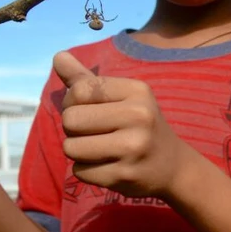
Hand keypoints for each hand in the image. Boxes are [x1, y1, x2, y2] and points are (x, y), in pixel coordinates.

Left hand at [54, 51, 184, 198]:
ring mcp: (133, 147)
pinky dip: (87, 170)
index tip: (89, 110)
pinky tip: (108, 166)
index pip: (79, 90)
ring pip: (71, 147)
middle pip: (70, 119)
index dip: (72, 102)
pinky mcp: (125, 175)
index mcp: (137, 91)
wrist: (173, 166)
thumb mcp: (122, 97)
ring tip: (100, 150)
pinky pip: (80, 171)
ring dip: (78, 151)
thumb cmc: (140, 126)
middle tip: (93, 133)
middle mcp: (139, 116)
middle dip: (73, 129)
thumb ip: (87, 79)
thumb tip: (58, 56)